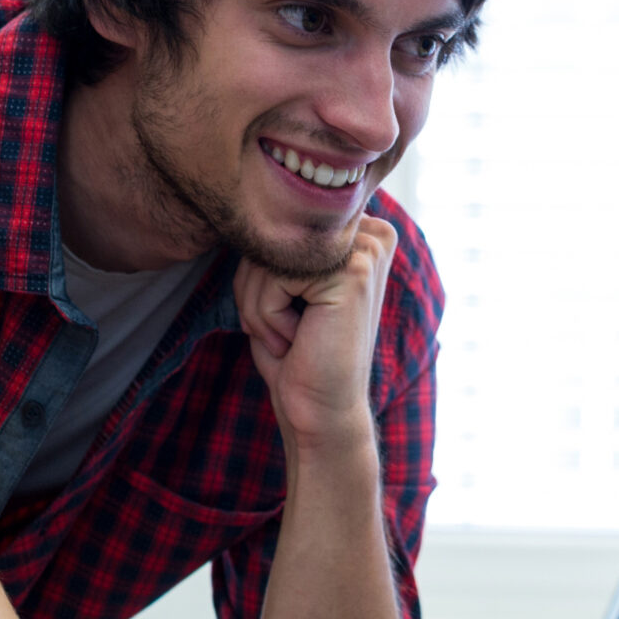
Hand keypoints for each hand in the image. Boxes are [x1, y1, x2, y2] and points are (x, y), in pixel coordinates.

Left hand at [234, 215, 397, 449]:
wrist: (320, 412)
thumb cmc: (297, 357)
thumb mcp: (280, 288)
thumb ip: (274, 244)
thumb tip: (247, 205)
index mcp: (357, 235)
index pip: (275, 227)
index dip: (261, 275)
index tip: (289, 315)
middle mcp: (371, 234)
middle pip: (269, 237)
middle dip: (255, 290)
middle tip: (288, 331)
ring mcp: (367, 250)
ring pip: (265, 256)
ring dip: (259, 307)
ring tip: (293, 337)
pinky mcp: (354, 270)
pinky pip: (272, 277)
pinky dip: (267, 317)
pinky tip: (298, 340)